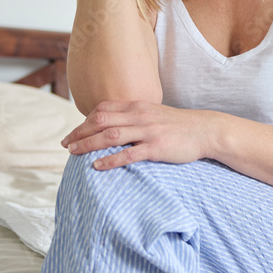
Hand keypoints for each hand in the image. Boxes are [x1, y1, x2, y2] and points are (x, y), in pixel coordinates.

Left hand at [61, 100, 211, 169]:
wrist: (206, 130)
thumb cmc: (179, 125)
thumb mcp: (155, 114)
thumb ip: (135, 117)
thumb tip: (115, 127)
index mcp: (138, 106)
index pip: (103, 109)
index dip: (84, 121)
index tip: (73, 133)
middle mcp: (140, 115)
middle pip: (101, 121)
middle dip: (80, 133)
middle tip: (66, 145)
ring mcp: (148, 131)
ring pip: (110, 135)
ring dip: (88, 144)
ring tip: (73, 154)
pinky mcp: (157, 147)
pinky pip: (129, 153)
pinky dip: (110, 160)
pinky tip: (97, 166)